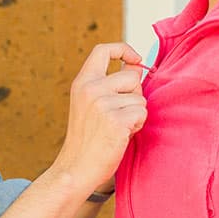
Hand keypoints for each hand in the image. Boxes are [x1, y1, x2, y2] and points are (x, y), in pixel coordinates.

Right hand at [60, 43, 147, 192]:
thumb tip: (137, 67)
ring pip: (140, 99)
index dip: (124, 49)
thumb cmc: (88, 138)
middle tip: (119, 115)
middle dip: (134, 96)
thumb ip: (110, 85)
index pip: (103, 49)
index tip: (135, 59)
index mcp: (82, 82)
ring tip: (117, 128)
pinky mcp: (115, 120)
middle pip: (132, 77)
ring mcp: (102, 104)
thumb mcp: (91, 104)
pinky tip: (121, 136)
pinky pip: (142, 114)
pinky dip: (137, 126)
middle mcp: (90, 89)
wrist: (76, 168)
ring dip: (136, 114)